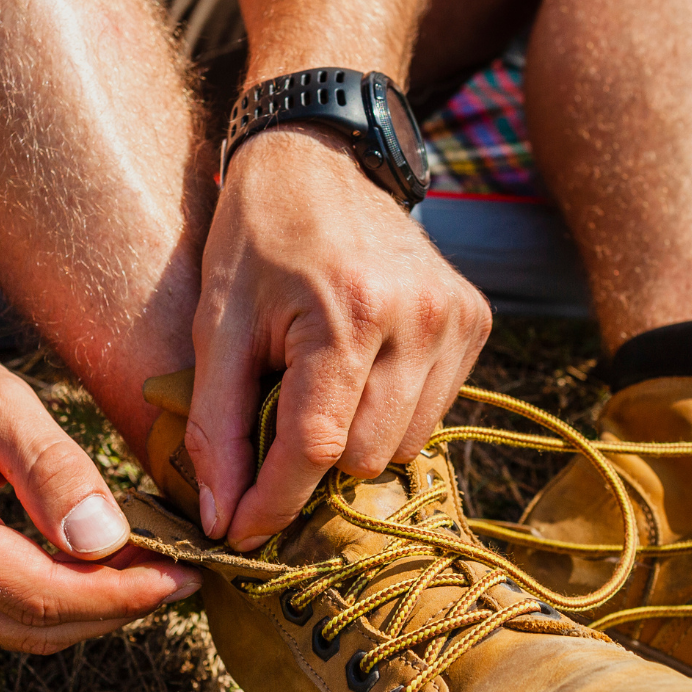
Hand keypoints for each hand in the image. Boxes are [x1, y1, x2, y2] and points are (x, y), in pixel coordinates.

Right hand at [0, 335, 201, 652]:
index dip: (121, 596)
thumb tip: (107, 538)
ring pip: (11, 631)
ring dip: (84, 608)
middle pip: (31, 629)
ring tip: (142, 563)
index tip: (181, 576)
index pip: (41, 595)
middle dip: (113, 608)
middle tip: (176, 572)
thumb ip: (51, 469)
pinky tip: (89, 563)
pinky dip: (47, 598)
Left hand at [186, 129, 491, 549]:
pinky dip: (392, 410)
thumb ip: (216, 426)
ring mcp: (456, 321)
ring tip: (326, 381)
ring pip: (404, 447)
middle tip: (281, 414)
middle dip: (315, 460)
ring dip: (357, 438)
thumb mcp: (217, 326)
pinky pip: (434, 413)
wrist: (323, 156)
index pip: (317, 447)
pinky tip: (365, 364)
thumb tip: (225, 519)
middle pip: (365, 460)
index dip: (274, 502)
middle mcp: (418, 319)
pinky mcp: (476, 321)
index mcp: (349, 314)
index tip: (242, 534)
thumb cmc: (256, 239)